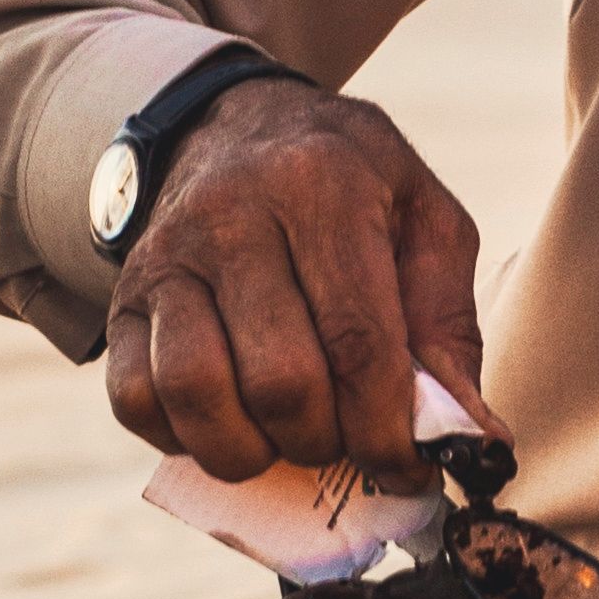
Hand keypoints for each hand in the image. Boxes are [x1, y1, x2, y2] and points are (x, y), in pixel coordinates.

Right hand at [102, 77, 501, 487]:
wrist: (238, 128)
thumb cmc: (353, 190)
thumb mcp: (425, 224)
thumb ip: (449, 330)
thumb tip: (474, 441)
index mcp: (323, 185)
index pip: (357, 342)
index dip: (388, 431)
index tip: (409, 470)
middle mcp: (232, 214)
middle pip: (280, 382)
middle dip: (327, 442)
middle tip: (348, 441)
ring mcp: (165, 256)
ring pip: (197, 395)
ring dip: (253, 451)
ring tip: (289, 439)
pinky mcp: (123, 297)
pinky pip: (136, 400)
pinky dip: (185, 439)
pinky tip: (232, 424)